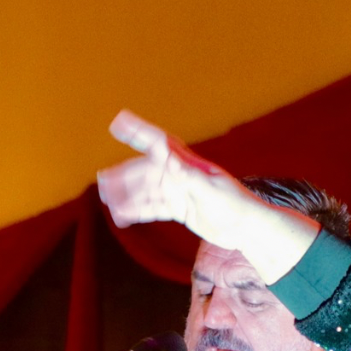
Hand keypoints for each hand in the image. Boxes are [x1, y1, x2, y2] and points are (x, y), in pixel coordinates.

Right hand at [97, 110, 317, 279]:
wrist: (247, 228)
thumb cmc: (235, 204)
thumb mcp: (213, 189)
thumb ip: (189, 175)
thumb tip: (169, 160)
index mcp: (188, 163)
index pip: (159, 143)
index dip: (138, 132)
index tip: (118, 122)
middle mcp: (180, 174)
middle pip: (145, 170)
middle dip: (124, 175)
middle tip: (102, 181)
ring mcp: (179, 191)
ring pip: (146, 190)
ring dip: (127, 195)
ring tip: (108, 202)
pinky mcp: (180, 208)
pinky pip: (153, 207)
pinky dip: (138, 210)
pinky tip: (122, 216)